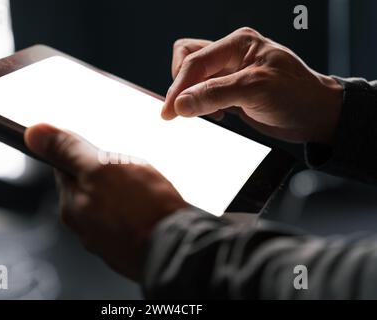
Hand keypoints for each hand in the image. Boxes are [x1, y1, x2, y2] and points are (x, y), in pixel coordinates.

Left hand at [25, 124, 187, 280]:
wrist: (178, 248)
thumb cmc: (143, 210)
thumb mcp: (102, 168)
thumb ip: (69, 151)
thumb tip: (34, 133)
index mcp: (72, 206)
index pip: (65, 170)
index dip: (84, 155)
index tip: (101, 155)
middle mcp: (84, 227)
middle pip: (89, 188)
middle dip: (108, 175)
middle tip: (130, 173)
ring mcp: (106, 241)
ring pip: (110, 204)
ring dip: (124, 194)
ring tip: (144, 193)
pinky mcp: (126, 248)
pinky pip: (126, 220)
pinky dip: (136, 211)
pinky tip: (149, 209)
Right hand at [162, 27, 343, 143]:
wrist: (316, 116)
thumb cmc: (297, 96)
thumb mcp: (255, 90)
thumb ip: (215, 94)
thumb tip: (180, 104)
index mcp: (238, 44)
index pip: (195, 60)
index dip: (179, 86)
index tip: (170, 111)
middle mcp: (232, 55)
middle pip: (188, 62)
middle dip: (182, 87)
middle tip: (181, 111)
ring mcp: (231, 74)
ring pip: (194, 79)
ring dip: (192, 97)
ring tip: (208, 113)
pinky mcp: (231, 92)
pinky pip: (204, 94)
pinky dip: (201, 105)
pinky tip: (216, 115)